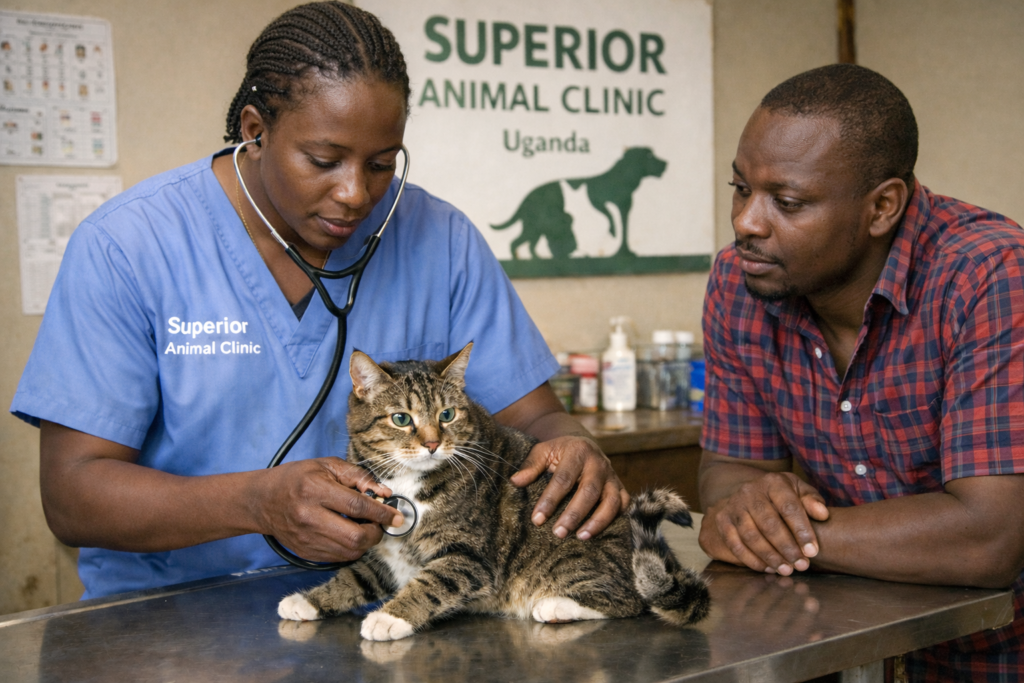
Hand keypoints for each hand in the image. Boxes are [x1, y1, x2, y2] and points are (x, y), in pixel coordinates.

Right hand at [255, 457, 403, 561]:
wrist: (262, 501)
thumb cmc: (296, 478)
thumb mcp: (326, 466)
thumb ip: (358, 477)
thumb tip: (384, 493)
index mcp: (315, 490)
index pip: (357, 506)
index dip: (382, 512)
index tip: (397, 516)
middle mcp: (309, 517)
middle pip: (355, 537)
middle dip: (376, 532)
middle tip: (380, 523)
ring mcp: (306, 538)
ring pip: (349, 551)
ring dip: (365, 542)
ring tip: (364, 526)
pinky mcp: (306, 551)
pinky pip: (339, 558)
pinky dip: (351, 548)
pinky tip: (349, 534)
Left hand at [510, 435, 629, 539]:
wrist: (582, 445)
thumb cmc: (559, 452)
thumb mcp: (543, 451)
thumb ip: (531, 465)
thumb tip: (515, 481)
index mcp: (578, 451)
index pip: (563, 479)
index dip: (550, 500)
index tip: (537, 519)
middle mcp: (599, 463)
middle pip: (589, 491)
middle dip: (574, 514)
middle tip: (558, 533)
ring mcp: (612, 477)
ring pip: (611, 501)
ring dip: (597, 521)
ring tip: (580, 537)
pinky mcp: (621, 488)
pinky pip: (624, 505)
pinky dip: (615, 520)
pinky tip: (600, 534)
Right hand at [699, 472, 828, 574]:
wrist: (751, 494)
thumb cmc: (782, 496)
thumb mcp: (799, 491)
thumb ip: (812, 501)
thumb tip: (822, 514)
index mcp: (773, 482)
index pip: (788, 507)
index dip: (801, 531)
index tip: (812, 551)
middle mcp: (750, 491)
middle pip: (768, 523)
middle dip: (787, 548)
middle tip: (801, 565)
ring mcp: (733, 505)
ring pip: (750, 535)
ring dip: (770, 556)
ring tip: (786, 569)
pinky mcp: (722, 519)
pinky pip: (734, 543)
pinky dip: (750, 559)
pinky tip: (767, 568)